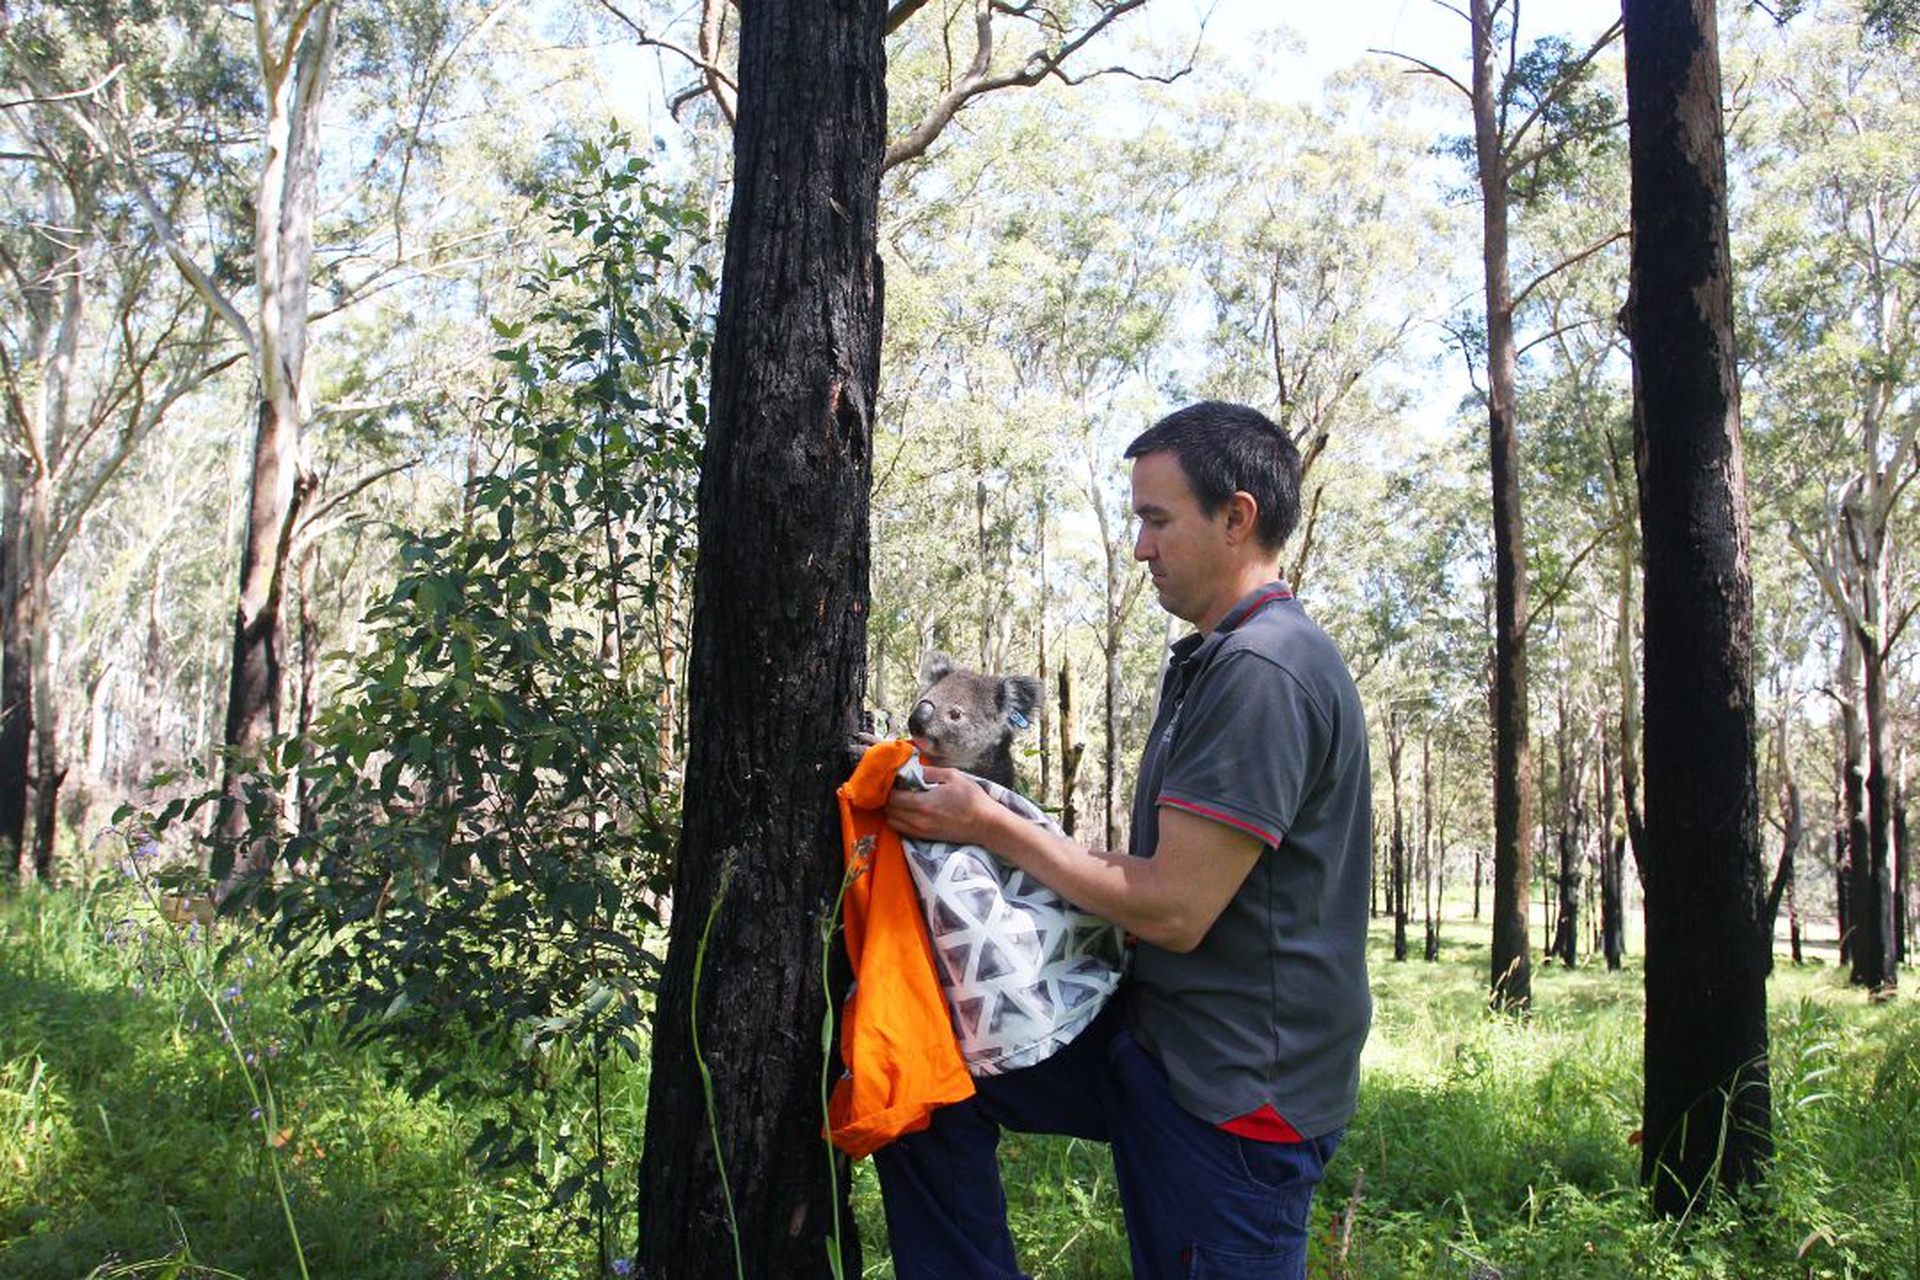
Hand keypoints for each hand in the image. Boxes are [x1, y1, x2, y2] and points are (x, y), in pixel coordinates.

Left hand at [884, 766, 1005, 846]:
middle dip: (888, 798)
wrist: (986, 825)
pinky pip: (902, 830)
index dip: (890, 786)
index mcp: (923, 803)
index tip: (896, 779)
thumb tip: (912, 770)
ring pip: (892, 822)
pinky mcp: (925, 837)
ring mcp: (921, 831)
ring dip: (892, 810)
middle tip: (897, 787)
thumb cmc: (972, 799)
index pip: (892, 797)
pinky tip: (909, 810)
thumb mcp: (952, 776)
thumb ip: (929, 772)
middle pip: (889, 810)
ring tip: (902, 799)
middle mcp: (918, 820)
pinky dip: (899, 820)